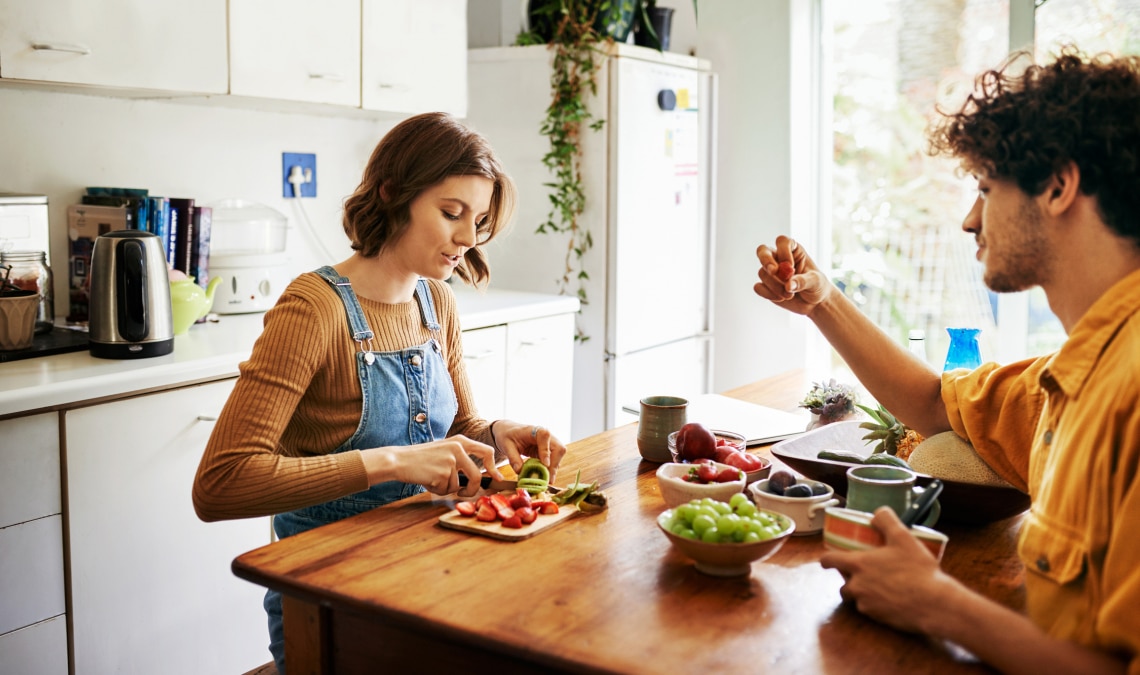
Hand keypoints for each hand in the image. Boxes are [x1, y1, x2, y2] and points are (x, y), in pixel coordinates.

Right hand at [362, 435, 501, 497]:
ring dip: (447, 489)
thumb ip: (461, 459)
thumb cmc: (421, 459)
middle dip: (472, 490)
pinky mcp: (443, 472)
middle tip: (464, 494)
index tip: (497, 478)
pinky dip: (437, 490)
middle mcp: (458, 448)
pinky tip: (427, 480)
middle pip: (476, 476)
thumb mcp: (444, 451)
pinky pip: (446, 490)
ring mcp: (451, 460)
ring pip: (458, 486)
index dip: (494, 467)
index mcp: (460, 441)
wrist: (399, 460)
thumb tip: (478, 479)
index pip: (486, 451)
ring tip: (433, 479)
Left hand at [491, 420, 566, 483]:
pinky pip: (554, 460)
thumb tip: (520, 471)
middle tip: (548, 479)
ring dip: (554, 469)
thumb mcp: (506, 446)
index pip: (545, 437)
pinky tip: (544, 478)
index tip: (545, 464)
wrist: (509, 432)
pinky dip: (550, 469)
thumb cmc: (507, 436)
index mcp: (534, 430)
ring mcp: (549, 443)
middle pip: (558, 448)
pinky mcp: (548, 451)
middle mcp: (545, 435)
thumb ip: (513, 458)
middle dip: (554, 464)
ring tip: (546, 481)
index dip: (546, 451)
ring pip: (558, 455)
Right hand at [753, 235, 831, 314]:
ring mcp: (770, 272)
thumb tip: (788, 285)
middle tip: (773, 271)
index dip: (783, 251)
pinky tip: (781, 298)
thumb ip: (803, 281)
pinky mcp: (765, 285)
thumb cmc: (817, 286)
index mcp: (793, 250)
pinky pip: (758, 287)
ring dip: (775, 285)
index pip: (782, 242)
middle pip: (763, 250)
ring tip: (790, 295)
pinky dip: (768, 294)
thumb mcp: (816, 282)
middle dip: (766, 260)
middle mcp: (779, 258)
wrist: (814, 303)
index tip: (790, 266)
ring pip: (763, 273)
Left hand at [818, 507, 954, 633]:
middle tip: (865, 571)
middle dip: (850, 578)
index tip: (828, 559)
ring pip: (856, 597)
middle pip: (843, 582)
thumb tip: (878, 512)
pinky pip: (870, 610)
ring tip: (880, 584)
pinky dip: (876, 604)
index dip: (827, 559)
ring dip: (862, 592)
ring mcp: (866, 603)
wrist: (934, 604)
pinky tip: (891, 598)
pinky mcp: (877, 618)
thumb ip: (887, 521)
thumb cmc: (918, 570)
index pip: (829, 560)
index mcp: (858, 564)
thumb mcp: (903, 537)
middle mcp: (857, 586)